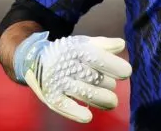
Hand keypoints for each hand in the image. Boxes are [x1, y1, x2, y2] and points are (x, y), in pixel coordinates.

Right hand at [14, 32, 132, 123]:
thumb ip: (103, 44)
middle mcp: (66, 65)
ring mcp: (57, 82)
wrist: (33, 59)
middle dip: (107, 83)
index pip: (98, 58)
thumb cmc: (67, 52)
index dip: (115, 66)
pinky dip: (75, 112)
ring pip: (84, 93)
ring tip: (112, 102)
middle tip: (111, 85)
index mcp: (76, 50)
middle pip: (94, 78)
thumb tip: (121, 45)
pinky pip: (64, 105)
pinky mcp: (51, 96)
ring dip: (101, 99)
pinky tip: (88, 117)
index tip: (126, 73)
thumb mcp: (83, 43)